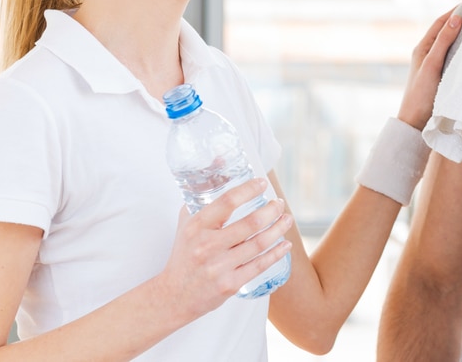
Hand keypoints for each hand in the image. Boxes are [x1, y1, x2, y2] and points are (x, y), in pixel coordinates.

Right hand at [157, 177, 293, 319]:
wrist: (173, 296)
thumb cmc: (184, 255)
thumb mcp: (186, 224)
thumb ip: (201, 198)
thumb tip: (219, 165)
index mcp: (197, 227)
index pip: (227, 202)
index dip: (248, 190)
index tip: (263, 183)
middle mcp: (208, 246)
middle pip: (250, 223)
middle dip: (271, 210)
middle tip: (279, 204)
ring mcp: (220, 267)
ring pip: (259, 244)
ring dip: (278, 229)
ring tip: (287, 219)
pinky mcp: (231, 284)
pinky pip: (260, 265)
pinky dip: (276, 253)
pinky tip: (285, 244)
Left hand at [397, 9, 461, 129]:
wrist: (415, 123)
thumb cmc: (421, 94)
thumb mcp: (432, 65)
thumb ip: (443, 42)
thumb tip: (456, 18)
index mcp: (422, 47)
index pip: (441, 22)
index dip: (455, 11)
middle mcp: (428, 53)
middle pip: (446, 31)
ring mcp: (435, 65)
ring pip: (452, 44)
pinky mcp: (442, 75)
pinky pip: (454, 57)